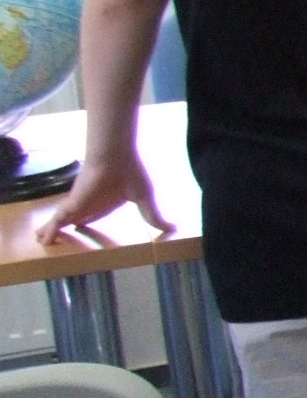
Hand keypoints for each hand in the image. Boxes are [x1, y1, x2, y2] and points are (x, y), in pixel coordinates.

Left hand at [36, 146, 172, 244]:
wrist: (115, 157)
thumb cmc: (130, 173)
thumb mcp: (145, 199)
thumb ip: (154, 216)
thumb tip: (173, 227)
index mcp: (106, 202)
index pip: (94, 214)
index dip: (87, 221)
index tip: (82, 228)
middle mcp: (89, 203)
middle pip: (75, 218)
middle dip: (67, 225)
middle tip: (57, 236)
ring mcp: (78, 205)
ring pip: (61, 221)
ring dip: (52, 230)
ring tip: (42, 239)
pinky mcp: (70, 207)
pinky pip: (55, 223)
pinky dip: (49, 231)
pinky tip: (42, 240)